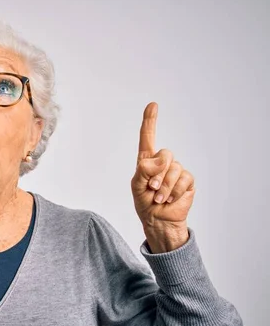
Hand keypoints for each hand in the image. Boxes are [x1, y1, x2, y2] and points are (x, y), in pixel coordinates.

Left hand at [131, 103, 194, 243]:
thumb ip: (145, 170)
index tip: (153, 105)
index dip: (150, 121)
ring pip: (175, 168)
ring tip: (159, 198)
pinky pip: (185, 179)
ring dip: (166, 187)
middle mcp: (162, 163)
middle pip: (166, 154)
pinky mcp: (187, 181)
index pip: (148, 138)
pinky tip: (170, 200)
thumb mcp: (137, 186)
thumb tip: (162, 159)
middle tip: (152, 189)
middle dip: (158, 173)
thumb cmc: (144, 203)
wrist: (158, 221)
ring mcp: (176, 171)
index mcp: (147, 161)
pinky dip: (175, 192)